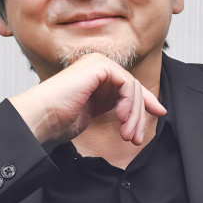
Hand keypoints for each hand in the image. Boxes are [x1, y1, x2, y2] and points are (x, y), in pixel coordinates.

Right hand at [8, 53, 165, 144]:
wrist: (43, 116)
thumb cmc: (59, 119)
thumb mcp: (92, 112)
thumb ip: (111, 105)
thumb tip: (133, 112)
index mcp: (96, 76)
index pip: (129, 87)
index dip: (147, 102)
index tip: (160, 114)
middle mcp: (98, 67)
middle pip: (134, 88)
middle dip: (139, 116)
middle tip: (134, 138)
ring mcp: (98, 64)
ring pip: (133, 87)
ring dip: (134, 115)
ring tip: (127, 135)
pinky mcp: (99, 66)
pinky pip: (127, 83)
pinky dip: (129, 103)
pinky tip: (122, 118)